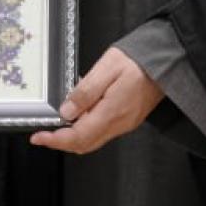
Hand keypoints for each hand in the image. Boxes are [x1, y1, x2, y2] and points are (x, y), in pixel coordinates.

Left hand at [30, 46, 164, 154]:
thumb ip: (85, 92)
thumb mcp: (107, 68)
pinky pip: (102, 132)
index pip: (78, 136)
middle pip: (84, 144)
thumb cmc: (139, 61)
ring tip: (57, 123)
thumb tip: (66, 112)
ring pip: (93, 140)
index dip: (55, 140)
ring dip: (73, 136)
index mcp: (112, 112)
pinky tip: (80, 115)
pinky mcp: (128, 120)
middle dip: (61, 141)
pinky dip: (86, 130)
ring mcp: (125, 123)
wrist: (166, 62)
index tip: (38, 137)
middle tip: (43, 133)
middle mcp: (119, 123)